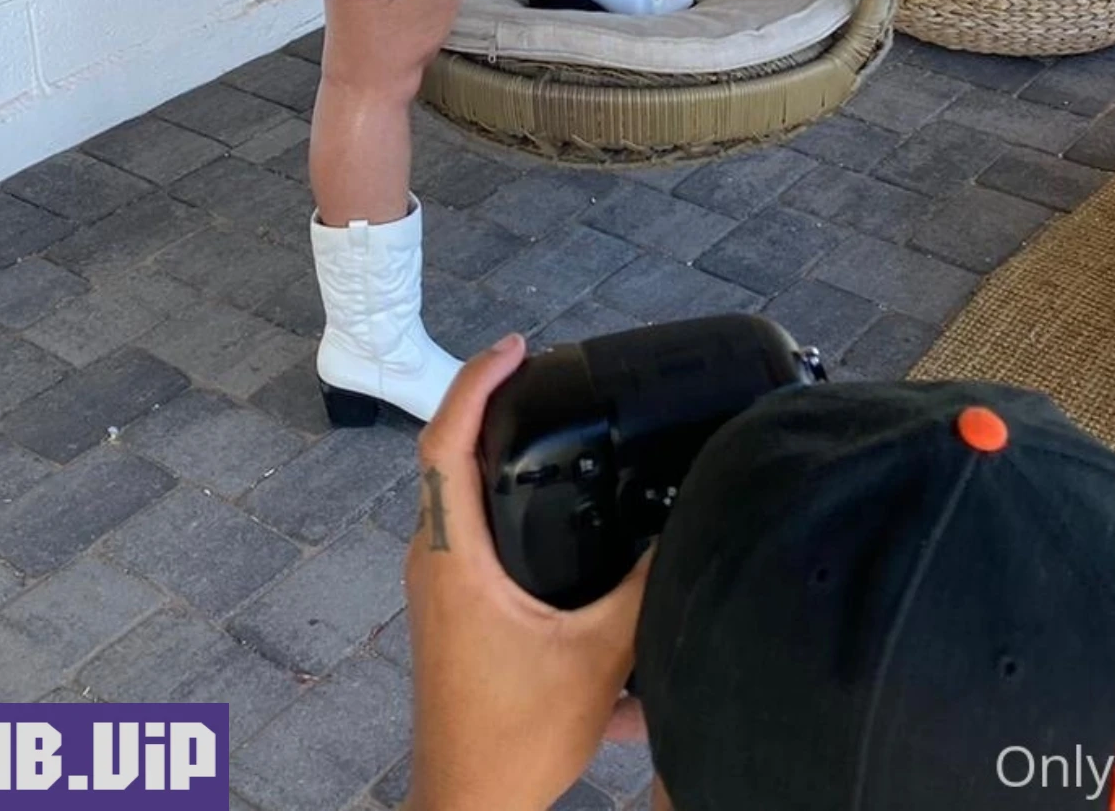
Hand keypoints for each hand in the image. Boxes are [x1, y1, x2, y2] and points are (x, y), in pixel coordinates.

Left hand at [401, 334, 653, 810]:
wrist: (471, 805)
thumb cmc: (518, 739)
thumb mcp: (597, 660)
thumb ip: (642, 592)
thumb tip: (680, 533)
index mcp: (454, 559)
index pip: (445, 443)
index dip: (476, 383)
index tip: (516, 348)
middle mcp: (434, 561)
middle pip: (444, 456)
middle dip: (486, 402)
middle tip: (537, 371)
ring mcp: (437, 585)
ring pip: (452, 494)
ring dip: (488, 449)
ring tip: (537, 418)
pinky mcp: (449, 608)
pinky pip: (463, 528)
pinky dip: (492, 495)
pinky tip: (536, 498)